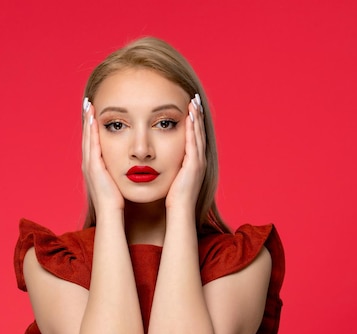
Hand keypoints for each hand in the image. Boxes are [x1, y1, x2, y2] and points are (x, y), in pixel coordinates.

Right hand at [81, 98, 124, 213]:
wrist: (111, 214)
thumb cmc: (117, 200)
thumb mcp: (117, 180)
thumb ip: (119, 170)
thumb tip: (128, 162)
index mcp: (95, 166)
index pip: (92, 142)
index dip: (92, 127)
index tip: (95, 112)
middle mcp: (89, 164)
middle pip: (87, 136)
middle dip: (87, 119)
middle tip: (89, 103)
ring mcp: (89, 165)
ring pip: (87, 138)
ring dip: (88, 121)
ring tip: (89, 106)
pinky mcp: (93, 168)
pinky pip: (91, 145)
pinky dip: (91, 132)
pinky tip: (94, 120)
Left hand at [165, 94, 206, 210]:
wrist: (179, 211)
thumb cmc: (172, 198)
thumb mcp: (171, 177)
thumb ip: (168, 166)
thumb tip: (157, 158)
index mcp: (193, 162)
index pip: (194, 136)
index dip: (193, 121)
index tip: (189, 107)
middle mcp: (199, 160)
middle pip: (199, 132)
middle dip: (198, 115)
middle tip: (194, 99)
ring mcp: (198, 162)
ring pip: (198, 134)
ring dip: (197, 117)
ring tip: (194, 102)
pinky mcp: (195, 165)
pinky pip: (194, 142)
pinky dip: (193, 129)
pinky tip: (190, 117)